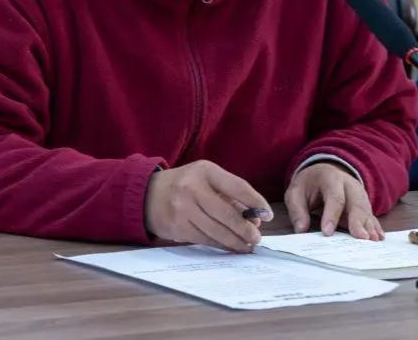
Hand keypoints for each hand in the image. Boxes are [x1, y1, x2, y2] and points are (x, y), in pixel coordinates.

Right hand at [144, 160, 272, 252]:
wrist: (149, 195)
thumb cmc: (186, 185)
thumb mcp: (207, 179)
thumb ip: (230, 196)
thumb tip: (255, 219)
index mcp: (205, 171)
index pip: (238, 187)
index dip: (256, 202)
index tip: (268, 214)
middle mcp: (193, 188)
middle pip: (227, 214)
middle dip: (245, 229)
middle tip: (257, 238)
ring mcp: (183, 209)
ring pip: (216, 230)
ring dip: (235, 241)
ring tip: (247, 246)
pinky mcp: (177, 226)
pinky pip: (204, 239)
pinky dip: (220, 245)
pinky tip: (230, 247)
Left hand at [284, 162, 382, 240]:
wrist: (323, 171)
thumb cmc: (309, 184)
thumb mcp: (296, 191)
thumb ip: (297, 209)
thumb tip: (301, 229)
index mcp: (330, 178)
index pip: (334, 197)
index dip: (331, 215)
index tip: (327, 232)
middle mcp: (349, 185)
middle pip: (356, 203)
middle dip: (358, 221)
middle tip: (361, 238)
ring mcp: (359, 194)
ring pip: (366, 210)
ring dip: (370, 226)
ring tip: (372, 240)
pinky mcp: (364, 203)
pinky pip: (371, 215)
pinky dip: (375, 227)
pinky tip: (379, 237)